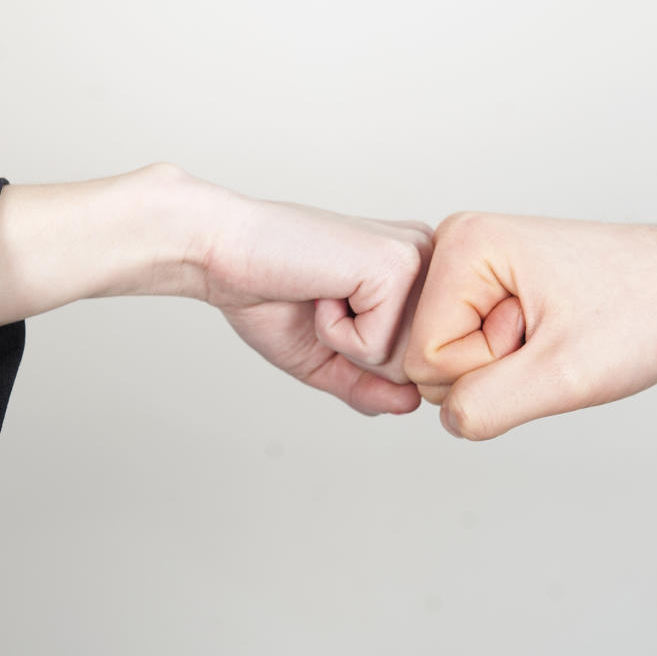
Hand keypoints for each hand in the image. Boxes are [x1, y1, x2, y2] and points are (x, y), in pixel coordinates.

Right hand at [201, 194, 432, 414]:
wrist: (226, 252)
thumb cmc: (271, 295)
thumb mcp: (330, 358)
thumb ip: (372, 387)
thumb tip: (412, 403)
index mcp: (420, 274)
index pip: (417, 362)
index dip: (363, 360)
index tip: (331, 308)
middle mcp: (430, 259)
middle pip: (416, 365)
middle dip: (358, 356)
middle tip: (324, 303)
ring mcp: (419, 259)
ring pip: (402, 362)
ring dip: (346, 345)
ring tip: (323, 295)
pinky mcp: (398, 265)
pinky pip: (376, 348)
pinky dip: (334, 333)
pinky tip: (320, 290)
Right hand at [403, 213, 656, 439]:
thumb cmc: (644, 311)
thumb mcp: (565, 374)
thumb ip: (489, 405)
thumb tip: (448, 419)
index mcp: (464, 245)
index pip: (424, 357)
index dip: (488, 368)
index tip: (543, 336)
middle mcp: (458, 243)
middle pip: (430, 355)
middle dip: (495, 366)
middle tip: (552, 335)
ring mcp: (471, 263)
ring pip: (451, 356)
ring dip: (506, 364)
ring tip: (555, 331)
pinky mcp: (486, 283)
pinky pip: (471, 346)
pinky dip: (512, 355)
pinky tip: (549, 332)